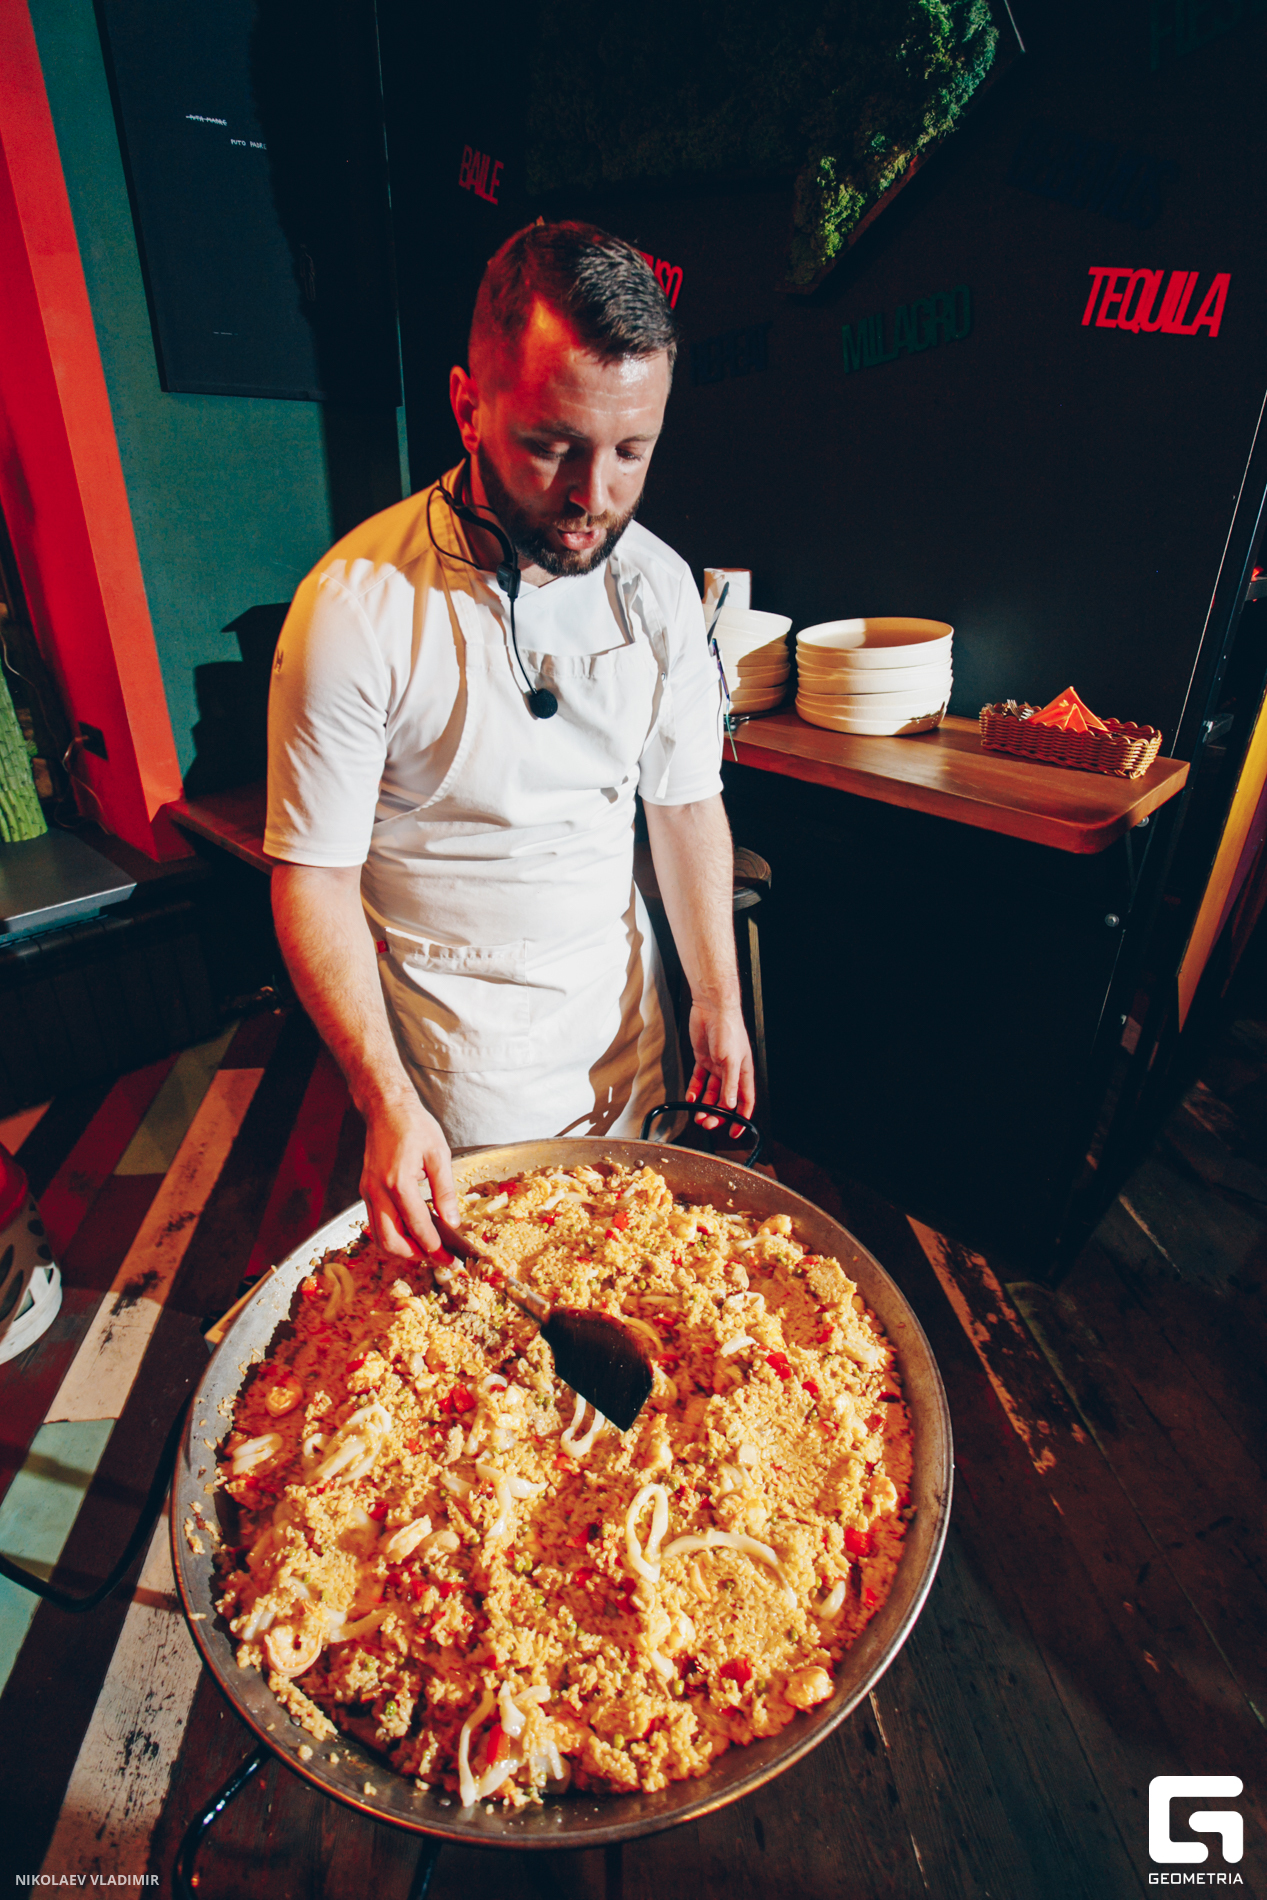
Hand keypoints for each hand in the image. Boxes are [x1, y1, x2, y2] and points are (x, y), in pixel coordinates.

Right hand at [359, 1088, 458, 1256]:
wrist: (386, 1109)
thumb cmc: (414, 1126)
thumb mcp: (439, 1155)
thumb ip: (445, 1191)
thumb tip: (453, 1221)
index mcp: (399, 1182)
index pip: (417, 1226)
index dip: (435, 1247)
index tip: (449, 1258)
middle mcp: (378, 1191)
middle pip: (391, 1240)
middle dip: (414, 1255)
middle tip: (437, 1258)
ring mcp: (368, 1191)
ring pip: (379, 1235)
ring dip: (401, 1248)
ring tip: (425, 1249)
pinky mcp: (365, 1190)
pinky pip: (375, 1222)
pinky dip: (392, 1233)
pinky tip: (410, 1231)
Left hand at [684, 1001, 755, 1135]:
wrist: (712, 1008)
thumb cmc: (728, 1028)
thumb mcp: (730, 1060)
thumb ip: (730, 1083)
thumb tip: (731, 1104)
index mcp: (744, 1071)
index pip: (745, 1100)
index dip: (742, 1117)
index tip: (735, 1131)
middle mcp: (731, 1070)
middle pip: (726, 1099)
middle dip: (718, 1114)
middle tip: (708, 1122)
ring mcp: (717, 1065)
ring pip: (712, 1091)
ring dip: (705, 1104)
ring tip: (697, 1114)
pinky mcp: (703, 1058)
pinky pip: (699, 1079)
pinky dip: (695, 1089)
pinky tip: (690, 1096)